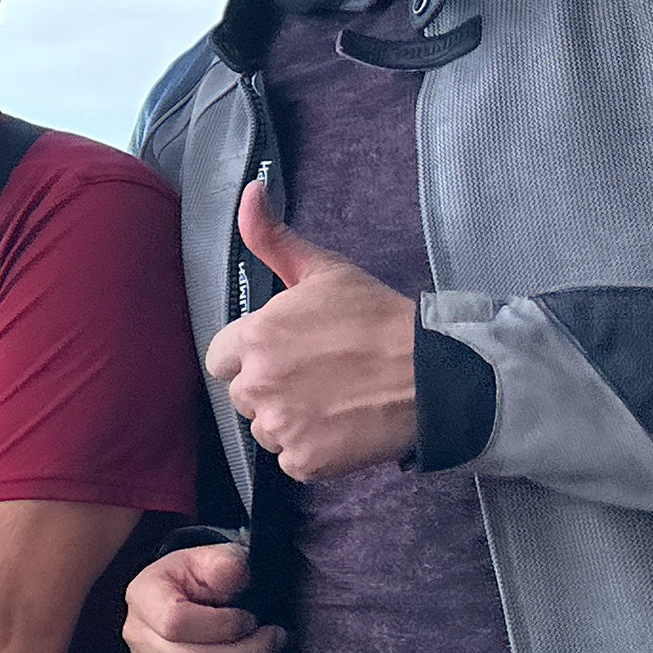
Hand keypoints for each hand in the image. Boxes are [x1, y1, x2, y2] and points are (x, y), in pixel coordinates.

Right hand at [124, 542, 280, 652]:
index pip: (176, 624)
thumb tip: (233, 575)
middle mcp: (138, 638)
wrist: (187, 598)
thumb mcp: (212, 557)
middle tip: (274, 640)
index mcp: (144, 597)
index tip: (249, 617)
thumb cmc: (201, 578)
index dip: (223, 626)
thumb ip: (224, 563)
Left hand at [206, 180, 416, 480]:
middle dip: (272, 388)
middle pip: (243, 396)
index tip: (287, 353)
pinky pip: (291, 461)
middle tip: (319, 375)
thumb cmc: (377, 318)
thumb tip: (249, 191)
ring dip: (291, 420)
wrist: (432, 374)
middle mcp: (258, 385)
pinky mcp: (305, 461)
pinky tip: (342, 426)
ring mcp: (280, 427)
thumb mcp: (323, 270)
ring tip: (334, 399)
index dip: (251, 356)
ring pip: (266, 430)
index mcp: (254, 338)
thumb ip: (272, 237)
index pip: (221, 359)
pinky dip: (313, 451)